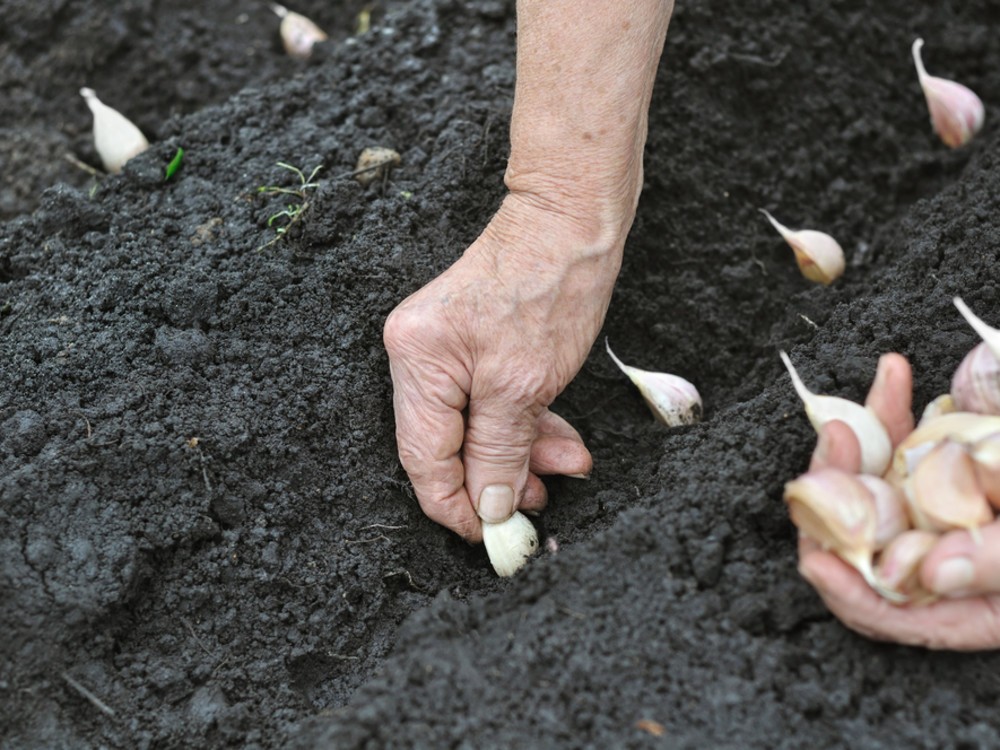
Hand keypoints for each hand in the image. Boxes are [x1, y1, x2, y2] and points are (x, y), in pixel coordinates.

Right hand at [383, 195, 621, 540]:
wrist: (572, 218)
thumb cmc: (550, 284)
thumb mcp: (525, 384)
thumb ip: (500, 451)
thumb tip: (490, 507)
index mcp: (416, 362)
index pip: (423, 460)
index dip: (457, 506)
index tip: (493, 537)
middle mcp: (418, 355)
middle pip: (449, 445)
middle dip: (499, 478)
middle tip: (542, 503)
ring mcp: (444, 347)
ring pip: (476, 426)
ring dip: (522, 452)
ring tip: (566, 466)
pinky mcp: (473, 343)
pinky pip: (490, 400)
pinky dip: (524, 423)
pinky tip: (559, 438)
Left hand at [799, 353, 999, 649]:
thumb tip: (934, 573)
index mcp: (970, 604)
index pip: (891, 611)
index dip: (848, 591)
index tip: (817, 558)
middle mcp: (943, 556)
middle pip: (862, 537)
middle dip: (837, 491)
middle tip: (837, 442)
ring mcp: (939, 504)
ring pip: (870, 482)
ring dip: (858, 440)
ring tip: (860, 404)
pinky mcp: (945, 459)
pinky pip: (902, 438)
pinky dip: (893, 407)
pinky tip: (895, 371)